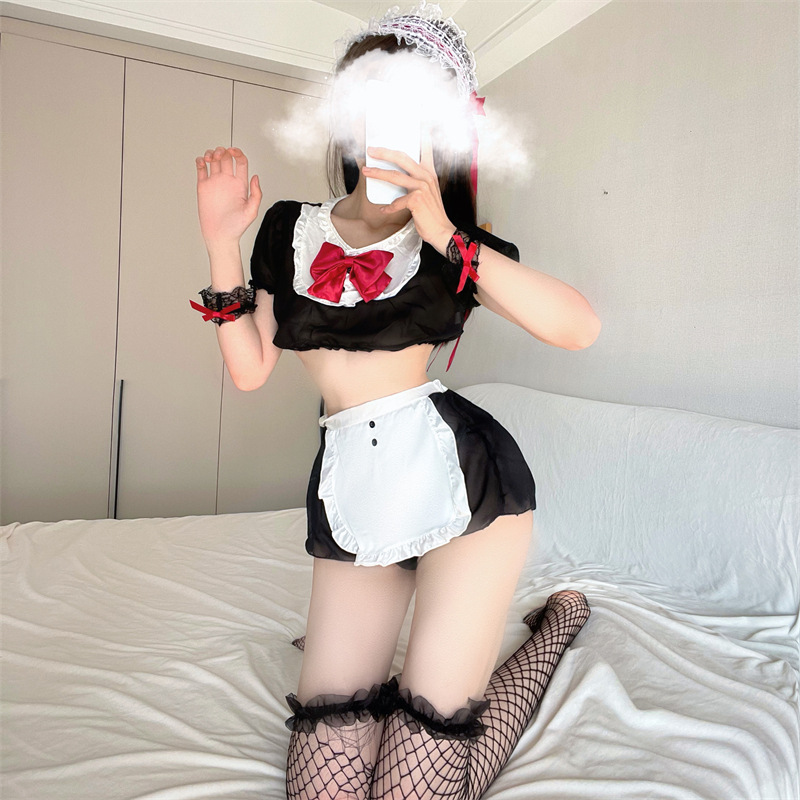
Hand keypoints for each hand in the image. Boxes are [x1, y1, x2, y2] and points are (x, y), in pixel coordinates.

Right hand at [195, 146, 261, 245]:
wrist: (220, 236)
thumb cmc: (236, 227)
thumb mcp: (251, 212)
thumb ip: (256, 194)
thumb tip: (255, 177)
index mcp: (240, 184)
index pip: (240, 162)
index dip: (237, 152)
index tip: (232, 150)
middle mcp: (228, 182)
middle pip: (226, 158)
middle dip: (222, 151)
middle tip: (219, 155)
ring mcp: (215, 183)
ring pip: (213, 161)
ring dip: (211, 154)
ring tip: (210, 158)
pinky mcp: (204, 187)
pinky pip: (201, 170)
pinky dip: (200, 162)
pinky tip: (202, 162)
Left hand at [362, 131, 455, 254]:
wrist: (441, 231)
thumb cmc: (431, 213)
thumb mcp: (427, 192)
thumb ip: (416, 181)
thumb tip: (397, 175)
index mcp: (429, 172)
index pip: (425, 148)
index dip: (420, 135)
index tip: (414, 123)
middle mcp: (426, 176)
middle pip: (402, 157)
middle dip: (384, 152)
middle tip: (371, 150)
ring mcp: (422, 187)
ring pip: (395, 176)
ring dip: (378, 173)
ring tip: (366, 171)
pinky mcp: (417, 200)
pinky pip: (396, 201)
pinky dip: (388, 207)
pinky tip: (383, 210)